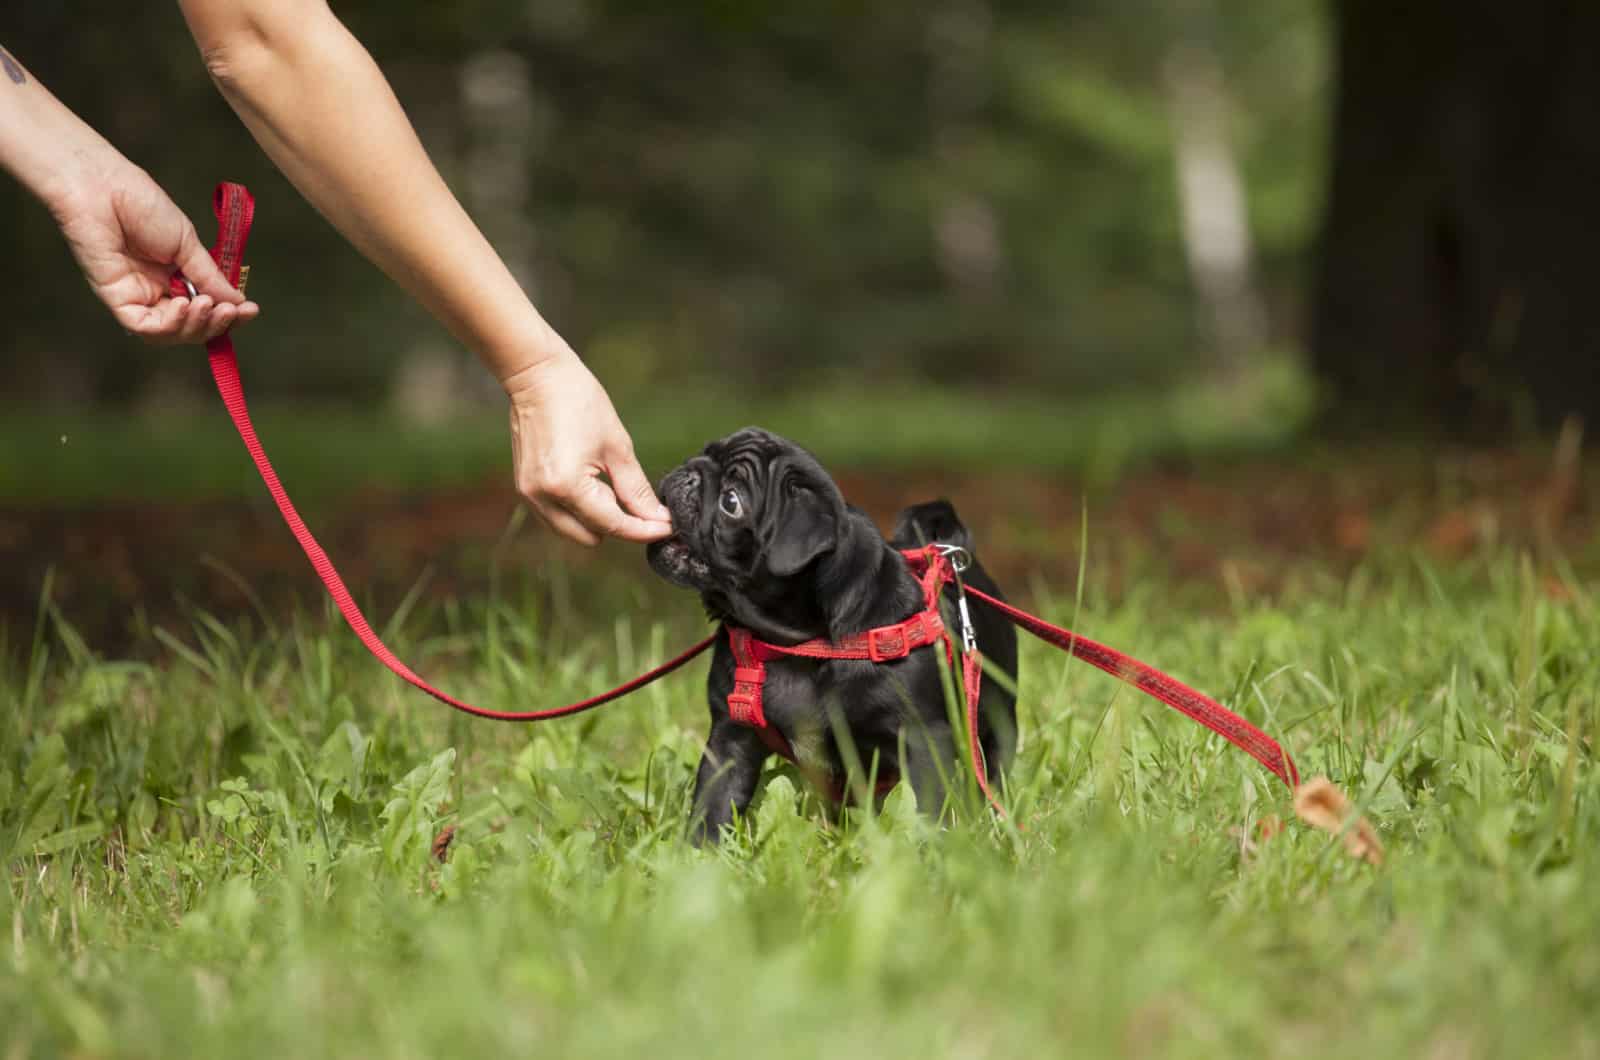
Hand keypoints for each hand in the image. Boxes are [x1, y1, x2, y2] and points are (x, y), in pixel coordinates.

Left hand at [50, 158, 258, 343]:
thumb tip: (238, 301)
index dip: (229, 315)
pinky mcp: (116, 299)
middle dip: (214, 324)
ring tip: (207, 306)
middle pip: (191, 327)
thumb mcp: (187, 243)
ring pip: (170, 333)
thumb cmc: (142, 204)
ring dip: (195, 326)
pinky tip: (183, 306)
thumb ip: (209, 276)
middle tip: (229, 311)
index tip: (250, 310)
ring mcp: (137, 297)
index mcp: (176, 276)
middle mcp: (157, 291)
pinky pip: (144, 327)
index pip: (206, 308)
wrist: (104, 188)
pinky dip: (168, 325)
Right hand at [505, 352, 673, 545]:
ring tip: (611, 486)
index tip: (667, 528)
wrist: (538, 377)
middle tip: (638, 501)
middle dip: (618, 525)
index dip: (644, 529)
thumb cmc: (579, 401)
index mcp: (566, 486)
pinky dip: (578, 511)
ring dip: (596, 520)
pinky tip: (591, 485)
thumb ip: (636, 489)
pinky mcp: (525, 488)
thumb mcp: (617, 446)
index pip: (612, 524)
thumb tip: (656, 517)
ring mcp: (529, 494)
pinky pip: (556, 517)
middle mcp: (542, 497)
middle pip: (590, 536)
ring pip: (572, 531)